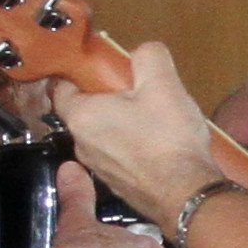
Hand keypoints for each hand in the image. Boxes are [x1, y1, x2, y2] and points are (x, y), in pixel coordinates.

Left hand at [56, 31, 214, 212]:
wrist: (186, 195)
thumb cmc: (169, 139)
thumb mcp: (164, 84)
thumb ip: (149, 57)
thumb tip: (143, 52)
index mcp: (82, 116)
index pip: (61, 88)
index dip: (77, 74)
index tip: (98, 68)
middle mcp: (81, 144)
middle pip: (85, 112)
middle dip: (106, 99)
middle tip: (135, 90)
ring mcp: (98, 169)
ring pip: (102, 136)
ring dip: (120, 124)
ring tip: (152, 118)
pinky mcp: (117, 186)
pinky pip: (118, 157)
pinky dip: (131, 147)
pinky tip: (157, 145)